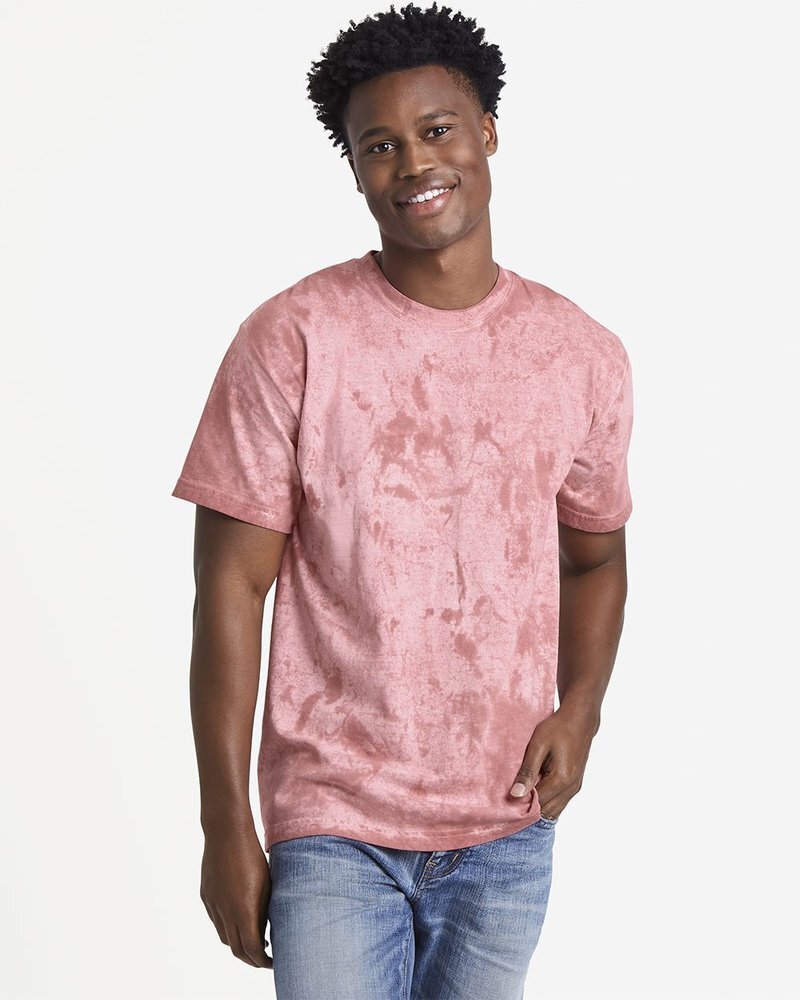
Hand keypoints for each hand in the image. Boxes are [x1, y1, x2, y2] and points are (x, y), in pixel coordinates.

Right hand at [200, 828, 273, 968]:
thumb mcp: (267, 885)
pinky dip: (228, 927)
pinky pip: (216, 920)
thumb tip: (265, 933)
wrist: (227, 833)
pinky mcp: (206, 896)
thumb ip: (264, 912)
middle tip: (264, 959)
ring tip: (253, 941)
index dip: (262, 961)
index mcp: (243, 910)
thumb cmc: (253, 856)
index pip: (252, 949)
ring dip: (238, 944)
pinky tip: (238, 921)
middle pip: (236, 949)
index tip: (273, 962)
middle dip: (250, 958)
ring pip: (224, 936)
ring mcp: (213, 905)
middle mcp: (225, 912)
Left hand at [508, 703, 596, 819]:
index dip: (521, 804)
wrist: (580, 720)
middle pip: (546, 811)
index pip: (538, 804)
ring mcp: (575, 788)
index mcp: (562, 779)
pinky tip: (535, 789)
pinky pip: (559, 802)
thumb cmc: (558, 729)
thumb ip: (528, 771)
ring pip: (554, 810)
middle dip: (529, 808)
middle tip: (513, 796)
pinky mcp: (575, 785)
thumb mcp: (538, 746)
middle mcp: (571, 788)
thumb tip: (516, 794)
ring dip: (539, 806)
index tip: (507, 799)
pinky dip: (547, 801)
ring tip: (523, 792)